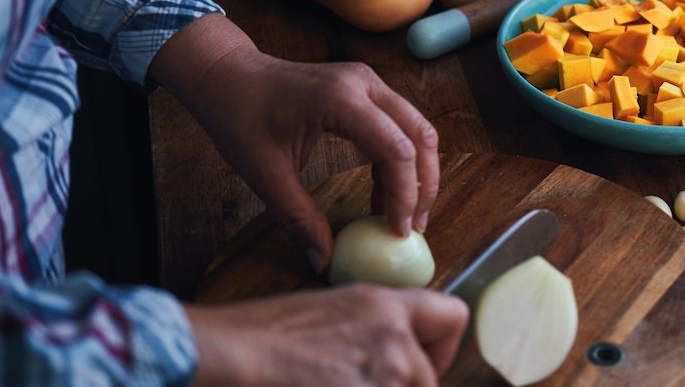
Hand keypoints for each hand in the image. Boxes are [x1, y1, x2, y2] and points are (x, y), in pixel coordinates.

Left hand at [150, 14, 439, 270]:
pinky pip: (398, 126)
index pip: (396, 149)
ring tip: (405, 214)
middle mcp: (364, 84)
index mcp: (340, 99)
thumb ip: (298, 218)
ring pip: (417, 129)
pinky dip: (399, 161)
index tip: (398, 230)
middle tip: (415, 226)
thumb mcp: (265, 174)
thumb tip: (322, 260)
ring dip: (417, 173)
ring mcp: (368, 82)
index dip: (404, 194)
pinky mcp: (366, 89)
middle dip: (423, 184)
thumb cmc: (240, 117)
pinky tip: (383, 194)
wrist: (228, 75)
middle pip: (420, 135)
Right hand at [186, 285, 468, 386]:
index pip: (454, 317)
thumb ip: (377, 326)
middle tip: (364, 384)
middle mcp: (394, 339)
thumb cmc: (266, 334)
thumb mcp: (334, 310)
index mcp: (386, 306)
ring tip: (335, 384)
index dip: (441, 347)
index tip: (420, 361)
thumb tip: (400, 348)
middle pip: (430, 378)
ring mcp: (382, 378)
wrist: (231, 355)